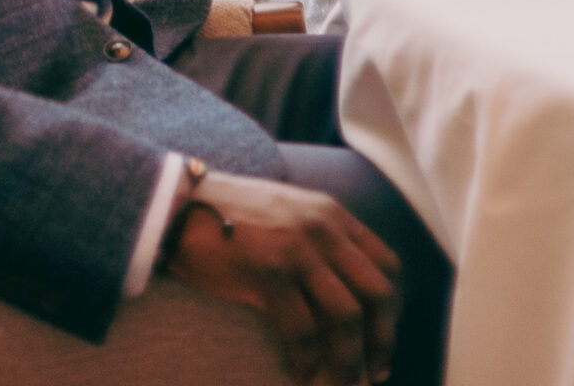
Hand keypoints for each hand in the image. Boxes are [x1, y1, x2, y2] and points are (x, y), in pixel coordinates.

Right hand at [165, 170, 400, 383]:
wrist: (181, 205)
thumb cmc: (232, 217)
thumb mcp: (291, 213)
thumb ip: (322, 239)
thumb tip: (346, 291)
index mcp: (332, 215)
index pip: (387, 264)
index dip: (392, 311)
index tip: (381, 343)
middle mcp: (323, 227)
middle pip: (377, 292)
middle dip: (381, 341)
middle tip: (372, 374)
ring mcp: (298, 248)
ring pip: (346, 316)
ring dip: (348, 360)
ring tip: (338, 384)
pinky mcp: (269, 270)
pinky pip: (303, 329)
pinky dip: (307, 361)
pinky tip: (299, 374)